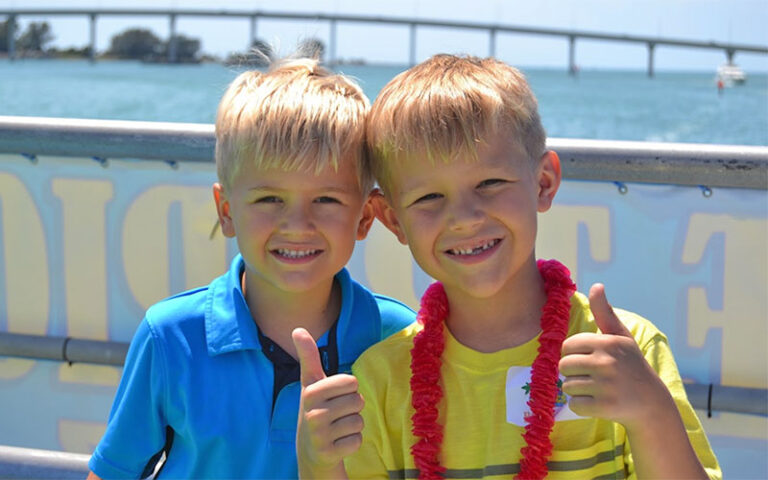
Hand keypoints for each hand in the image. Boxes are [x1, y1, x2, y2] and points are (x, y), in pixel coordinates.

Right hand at [293, 328, 362, 478]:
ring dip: (353, 424)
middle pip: (358, 401)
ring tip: (337, 427)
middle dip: (352, 407)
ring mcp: (319, 435)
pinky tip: (338, 442)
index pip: (351, 382)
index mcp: (310, 392)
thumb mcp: (311, 383)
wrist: (310, 450)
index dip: (349, 388)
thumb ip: (308, 357)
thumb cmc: (316, 409)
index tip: (334, 395)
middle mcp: (312, 414)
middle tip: (336, 413)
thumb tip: (297, 329)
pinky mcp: (328, 454)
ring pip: (359, 421)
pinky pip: (357, 440)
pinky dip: (353, 442)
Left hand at [559, 284, 669, 430]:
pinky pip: (574, 404)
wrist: (651, 402)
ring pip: (567, 386)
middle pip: (564, 366)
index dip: (574, 354)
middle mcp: (607, 363)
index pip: (567, 346)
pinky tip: (598, 402)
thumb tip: (596, 285)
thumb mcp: (620, 337)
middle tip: (591, 376)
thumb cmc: (630, 365)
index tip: (589, 359)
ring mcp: (606, 386)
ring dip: (577, 389)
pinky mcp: (604, 407)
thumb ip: (605, 312)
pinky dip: (581, 405)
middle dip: (573, 372)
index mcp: (608, 343)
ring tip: (596, 388)